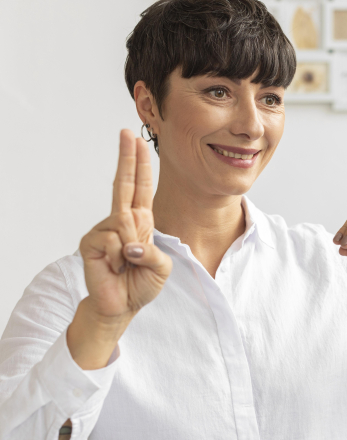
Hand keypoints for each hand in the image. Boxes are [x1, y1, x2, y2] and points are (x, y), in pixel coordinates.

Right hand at [79, 129, 172, 323]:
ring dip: (132, 247)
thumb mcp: (161, 268)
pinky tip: (114, 266)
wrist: (122, 306)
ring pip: (125, 222)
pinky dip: (119, 255)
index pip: (141, 188)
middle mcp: (122, 221)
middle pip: (124, 183)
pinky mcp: (91, 243)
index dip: (140, 165)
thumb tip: (130, 245)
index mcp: (140, 222)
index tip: (137, 142)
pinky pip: (113, 238)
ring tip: (126, 264)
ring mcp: (104, 230)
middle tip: (126, 133)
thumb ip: (152, 253)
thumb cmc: (140, 285)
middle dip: (127, 157)